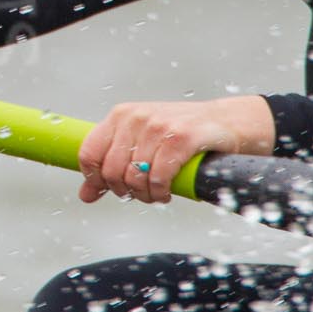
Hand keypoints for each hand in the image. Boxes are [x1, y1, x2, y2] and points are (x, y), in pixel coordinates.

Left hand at [77, 96, 274, 204]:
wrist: (227, 121)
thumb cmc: (180, 135)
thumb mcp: (140, 145)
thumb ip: (111, 166)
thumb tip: (86, 195)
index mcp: (120, 116)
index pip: (89, 154)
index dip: (95, 179)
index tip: (111, 189)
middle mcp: (135, 117)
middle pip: (111, 170)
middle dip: (125, 191)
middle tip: (141, 195)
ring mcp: (158, 125)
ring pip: (136, 177)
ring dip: (146, 195)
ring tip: (156, 194)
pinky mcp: (182, 137)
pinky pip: (159, 177)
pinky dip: (161, 192)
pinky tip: (167, 192)